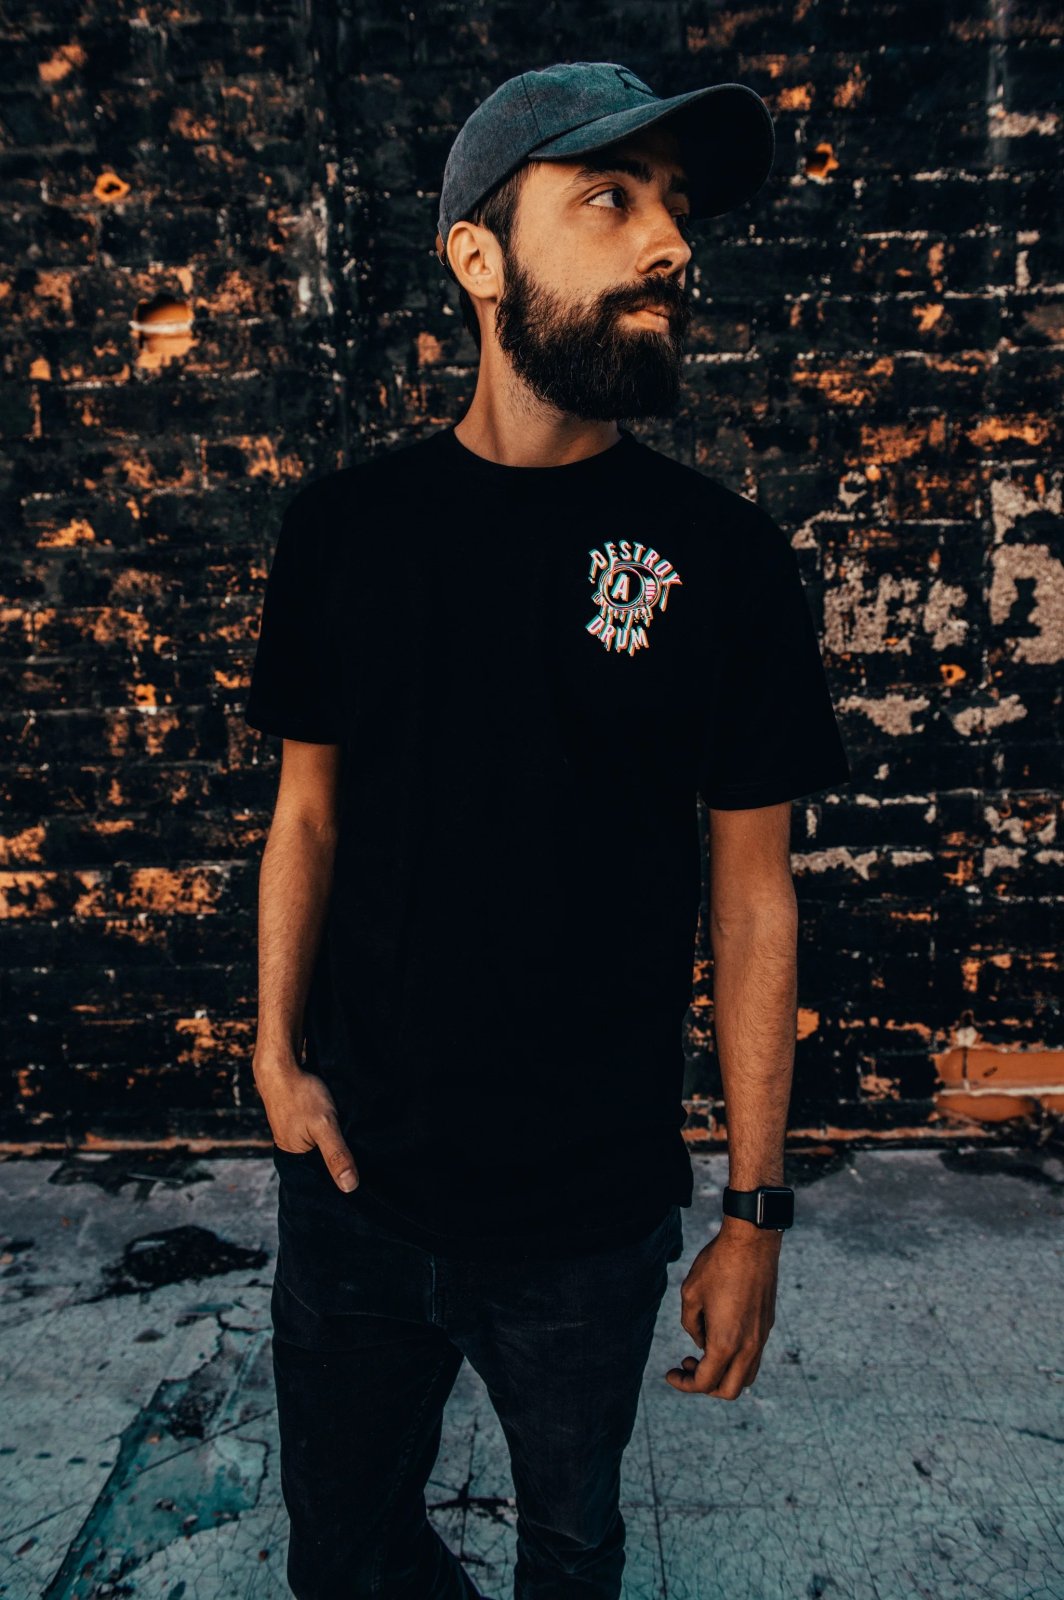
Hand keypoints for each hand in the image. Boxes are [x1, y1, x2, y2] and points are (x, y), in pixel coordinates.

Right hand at [254, 1050, 359, 1193]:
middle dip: (342, 1157)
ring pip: (324, 1142)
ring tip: (357, 1137)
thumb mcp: (324, 1125)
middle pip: (324, 1160)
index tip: (365, 1174)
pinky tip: (344, 1122)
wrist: (280, 1063)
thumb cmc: (300, 1094)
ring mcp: (296, 1132)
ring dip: (339, 1139)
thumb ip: (336, 1154)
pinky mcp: (301, 1119)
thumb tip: (350, 1188)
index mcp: (295, 1158)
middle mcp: (294, 1148)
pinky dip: (333, 1127)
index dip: (342, 1174)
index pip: (323, 1177)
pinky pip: (320, 1129)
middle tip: (367, 1154)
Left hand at [664, 1218, 780, 1398]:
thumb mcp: (690, 1295)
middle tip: (688, 1364)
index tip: (670, 1372)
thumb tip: (701, 1342)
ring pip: (746, 1377)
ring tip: (703, 1352)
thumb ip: (691, 1326)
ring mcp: (761, 1337)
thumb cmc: (717, 1265)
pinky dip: (735, 1360)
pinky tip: (720, 1335)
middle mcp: (748, 1346)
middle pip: (729, 1390)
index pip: (705, 1382)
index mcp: (726, 1343)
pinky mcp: (767, 1325)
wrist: (752, 1242)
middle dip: (705, 1386)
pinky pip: (753, 1357)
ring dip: (723, 1374)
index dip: (684, 1383)